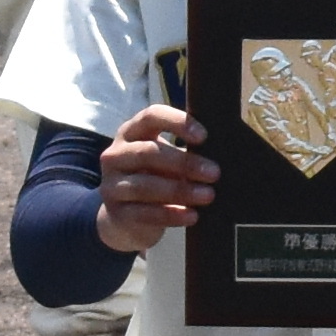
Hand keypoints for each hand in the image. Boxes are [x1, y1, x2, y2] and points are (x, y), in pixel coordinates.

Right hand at [96, 103, 218, 251]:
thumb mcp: (165, 160)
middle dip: (184, 163)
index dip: (177, 122)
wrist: (124, 218)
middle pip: (148, 153)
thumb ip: (185, 151)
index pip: (151, 116)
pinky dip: (171, 214)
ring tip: (208, 195)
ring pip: (145, 186)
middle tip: (215, 173)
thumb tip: (223, 152)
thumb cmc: (154, 178)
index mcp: (131, 133)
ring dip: (180, 190)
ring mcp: (112, 184)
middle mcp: (116, 155)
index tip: (204, 136)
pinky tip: (192, 216)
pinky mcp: (116, 212)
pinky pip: (145, 213)